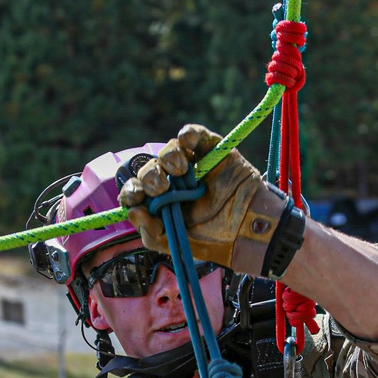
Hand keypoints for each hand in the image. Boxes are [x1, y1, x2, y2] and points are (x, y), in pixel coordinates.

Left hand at [117, 125, 303, 277]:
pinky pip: (193, 134)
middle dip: (150, 177)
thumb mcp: (173, 243)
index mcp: (162, 202)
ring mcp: (192, 165)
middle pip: (149, 169)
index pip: (137, 190)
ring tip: (178, 172)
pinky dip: (187, 134)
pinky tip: (186, 142)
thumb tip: (132, 210)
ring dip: (167, 159)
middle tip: (161, 188)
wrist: (246, 231)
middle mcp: (174, 182)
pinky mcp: (211, 151)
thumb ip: (149, 231)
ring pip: (168, 150)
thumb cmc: (212, 240)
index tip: (136, 196)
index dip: (132, 190)